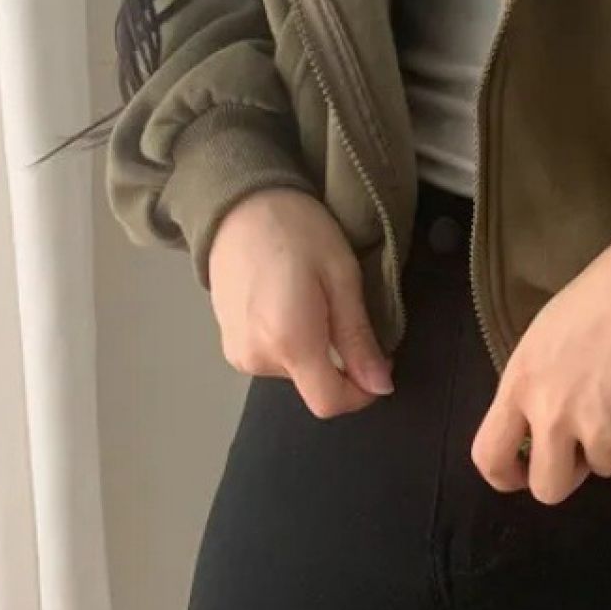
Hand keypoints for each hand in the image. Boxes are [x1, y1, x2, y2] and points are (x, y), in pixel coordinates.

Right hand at [207, 187, 394, 417]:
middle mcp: (257, 359)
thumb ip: (358, 338)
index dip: (362, 393)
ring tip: (312, 298)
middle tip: (342, 307)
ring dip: (315, 349)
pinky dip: (292, 342)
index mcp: (289, 343)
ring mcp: (238, 354)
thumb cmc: (298, 231)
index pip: (329, 402)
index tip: (380, 363)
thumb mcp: (342, 278)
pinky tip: (291, 303)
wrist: (240, 207)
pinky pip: (273, 359)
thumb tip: (381, 386)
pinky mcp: (229, 345)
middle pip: (314, 385)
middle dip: (340, 360)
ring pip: (295, 372)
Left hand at [470, 211, 610, 504]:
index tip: (522, 473)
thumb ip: (534, 384)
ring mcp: (598, 427)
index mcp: (521, 383)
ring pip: (604, 468)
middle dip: (567, 475)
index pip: (489, 455)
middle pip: (547, 488)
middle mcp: (552, 413)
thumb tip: (538, 427)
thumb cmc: (603, 293)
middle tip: (585, 449)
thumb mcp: (544, 335)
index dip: (505, 475)